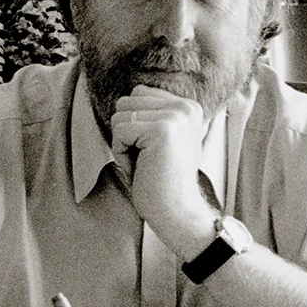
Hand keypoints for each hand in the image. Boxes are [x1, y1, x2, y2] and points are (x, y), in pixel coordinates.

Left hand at [109, 86, 215, 254]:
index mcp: (188, 106)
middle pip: (126, 101)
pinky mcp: (162, 129)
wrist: (178, 212)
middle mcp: (186, 107)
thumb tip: (126, 97)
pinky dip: (121, 154)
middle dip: (125, 133)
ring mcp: (175, 116)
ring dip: (123, 144)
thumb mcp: (161, 140)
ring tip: (145, 164)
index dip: (134, 124)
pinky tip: (141, 169)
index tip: (151, 150)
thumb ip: (152, 115)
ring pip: (119, 115)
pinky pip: (119, 131)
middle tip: (146, 160)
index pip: (138, 93)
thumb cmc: (162, 181)